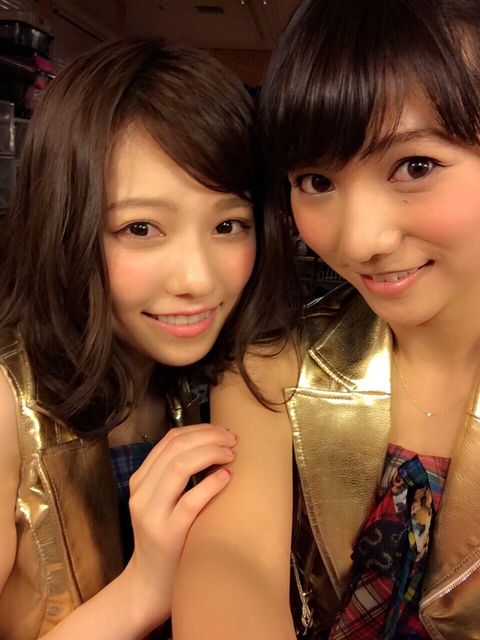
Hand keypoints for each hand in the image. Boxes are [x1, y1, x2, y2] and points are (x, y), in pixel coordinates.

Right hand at [123, 424, 236, 627]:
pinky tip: (226, 477)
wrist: (149, 584)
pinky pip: (190, 501)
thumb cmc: (163, 539)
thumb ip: (173, 476)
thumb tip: (208, 445)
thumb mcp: (159, 501)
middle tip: (232, 440)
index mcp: (139, 480)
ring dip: (210, 454)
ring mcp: (152, 514)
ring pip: (179, 467)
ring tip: (231, 454)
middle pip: (176, 448)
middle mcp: (141, 493)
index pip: (169, 440)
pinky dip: (211, 484)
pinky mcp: (167, 534)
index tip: (222, 432)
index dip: (199, 430)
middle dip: (208, 437)